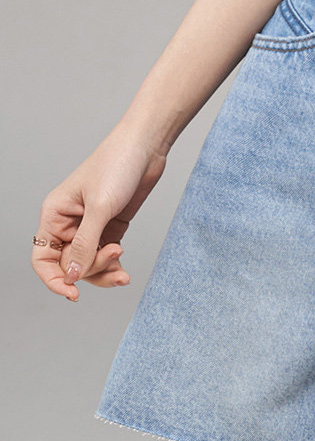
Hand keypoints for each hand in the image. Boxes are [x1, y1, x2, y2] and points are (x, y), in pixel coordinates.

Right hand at [32, 127, 169, 301]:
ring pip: (89, 264)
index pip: (42, 257)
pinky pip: (106, 256)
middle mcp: (69, 223)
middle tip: (114, 254)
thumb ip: (86, 243)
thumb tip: (73, 275)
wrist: (146, 148)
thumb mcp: (100, 207)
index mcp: (55, 214)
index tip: (73, 293)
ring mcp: (91, 226)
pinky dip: (113, 265)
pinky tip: (124, 270)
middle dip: (91, 269)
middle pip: (70, 264)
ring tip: (123, 270)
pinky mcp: (111, 227)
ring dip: (104, 271)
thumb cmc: (117, 166)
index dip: (53, 279)